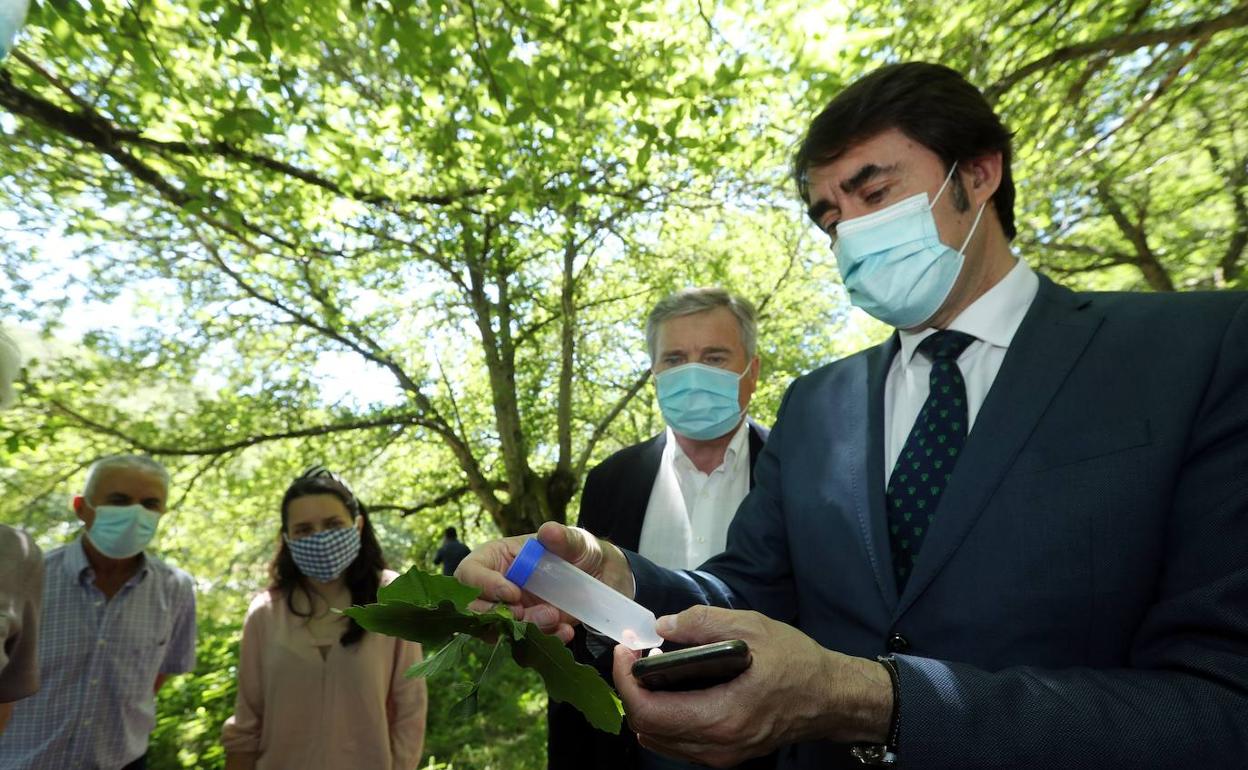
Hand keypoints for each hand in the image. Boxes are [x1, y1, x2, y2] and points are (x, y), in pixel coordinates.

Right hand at [454, 521, 632, 641]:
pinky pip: (525, 644)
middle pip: (475, 609)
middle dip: (499, 615)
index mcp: (497, 558)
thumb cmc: (581, 552)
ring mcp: (511, 612)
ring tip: (555, 618)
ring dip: (525, 628)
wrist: (604, 581)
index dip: (484, 586)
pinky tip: (565, 632)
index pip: (469, 572)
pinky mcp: (528, 631)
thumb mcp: (577, 542)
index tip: (513, 593)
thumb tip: (548, 531)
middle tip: (524, 612)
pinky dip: (544, 640)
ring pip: (499, 630)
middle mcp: (497, 587)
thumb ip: (563, 538)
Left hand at [612, 606, 892, 767]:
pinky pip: (677, 743)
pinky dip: (662, 717)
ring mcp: (720, 755)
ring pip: (658, 739)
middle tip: (633, 654)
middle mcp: (717, 745)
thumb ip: (703, 623)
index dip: (625, 679)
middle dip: (629, 689)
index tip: (624, 649)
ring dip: (644, 705)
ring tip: (649, 669)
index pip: (649, 710)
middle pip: (647, 727)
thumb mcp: (752, 627)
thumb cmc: (797, 663)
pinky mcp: (725, 755)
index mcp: (722, 716)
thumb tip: (662, 625)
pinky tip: (670, 688)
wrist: (832, 699)